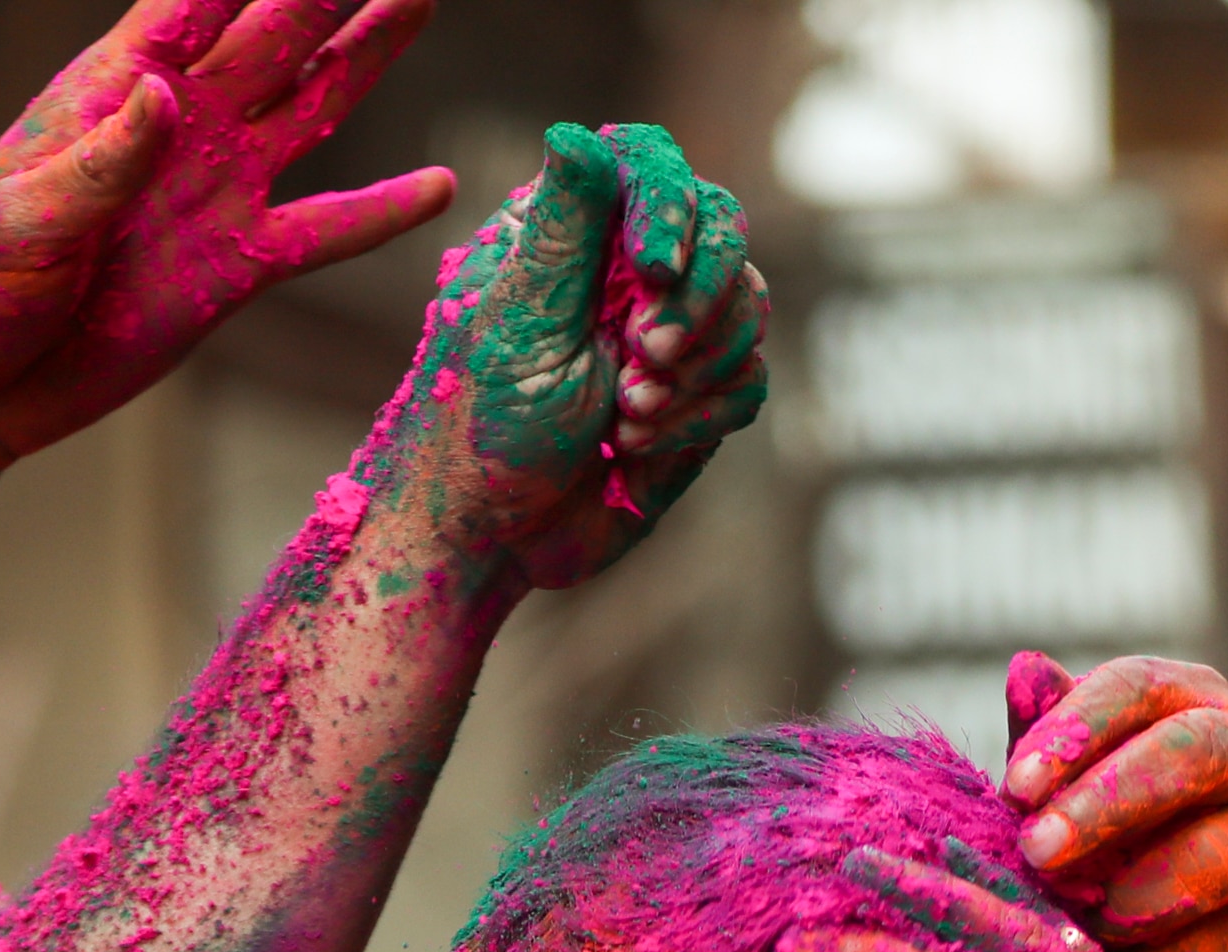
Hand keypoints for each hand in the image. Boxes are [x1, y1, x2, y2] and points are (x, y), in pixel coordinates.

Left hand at [0, 0, 455, 466]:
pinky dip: (382, 213)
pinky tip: (438, 187)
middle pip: (273, 28)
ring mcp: (215, 191)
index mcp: (115, 87)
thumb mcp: (23, 217)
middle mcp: (180, 123)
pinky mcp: (237, 267)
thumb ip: (100, 161)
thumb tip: (164, 94)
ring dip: (365, 53)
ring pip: (311, 104)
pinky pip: (325, 233)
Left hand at [356, 122, 766, 591]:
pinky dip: (701, 416)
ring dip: (696, 367)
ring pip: (748, 308)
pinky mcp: (695, 401)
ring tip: (624, 414)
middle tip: (645, 353)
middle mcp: (627, 274)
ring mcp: (668, 337)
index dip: (671, 203)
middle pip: (723, 229)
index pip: (651, 164)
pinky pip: (748, 383)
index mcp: (572, 233)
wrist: (490, 542)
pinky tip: (635, 445)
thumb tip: (576, 133)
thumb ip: (561, 230)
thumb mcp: (518, 321)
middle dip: (698, 296)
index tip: (655, 265)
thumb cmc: (479, 429)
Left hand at [1003, 653, 1227, 951]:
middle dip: (1109, 804)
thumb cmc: (1107, 855)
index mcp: (1194, 700)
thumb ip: (1045, 742)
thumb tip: (1025, 670)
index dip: (1076, 731)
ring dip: (1131, 899)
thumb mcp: (1063, 795)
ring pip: (1217, 857)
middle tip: (1039, 854)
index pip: (1139, 686)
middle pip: (1195, 749)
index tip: (1017, 789)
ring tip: (1081, 927)